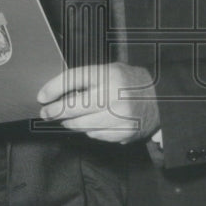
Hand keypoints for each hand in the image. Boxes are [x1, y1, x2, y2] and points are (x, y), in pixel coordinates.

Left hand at [37, 62, 159, 142]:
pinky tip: (91, 123)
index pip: (73, 79)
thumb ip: (89, 78)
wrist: (164, 100)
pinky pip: (94, 135)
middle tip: (46, 112)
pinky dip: (88, 130)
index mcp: (109, 74)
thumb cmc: (133, 83)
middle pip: (72, 106)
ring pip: (80, 124)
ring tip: (67, 118)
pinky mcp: (123, 133)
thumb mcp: (112, 70)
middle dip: (54, 111)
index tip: (42, 97)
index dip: (53, 88)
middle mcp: (114, 95)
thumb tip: (57, 92)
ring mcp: (119, 117)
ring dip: (69, 122)